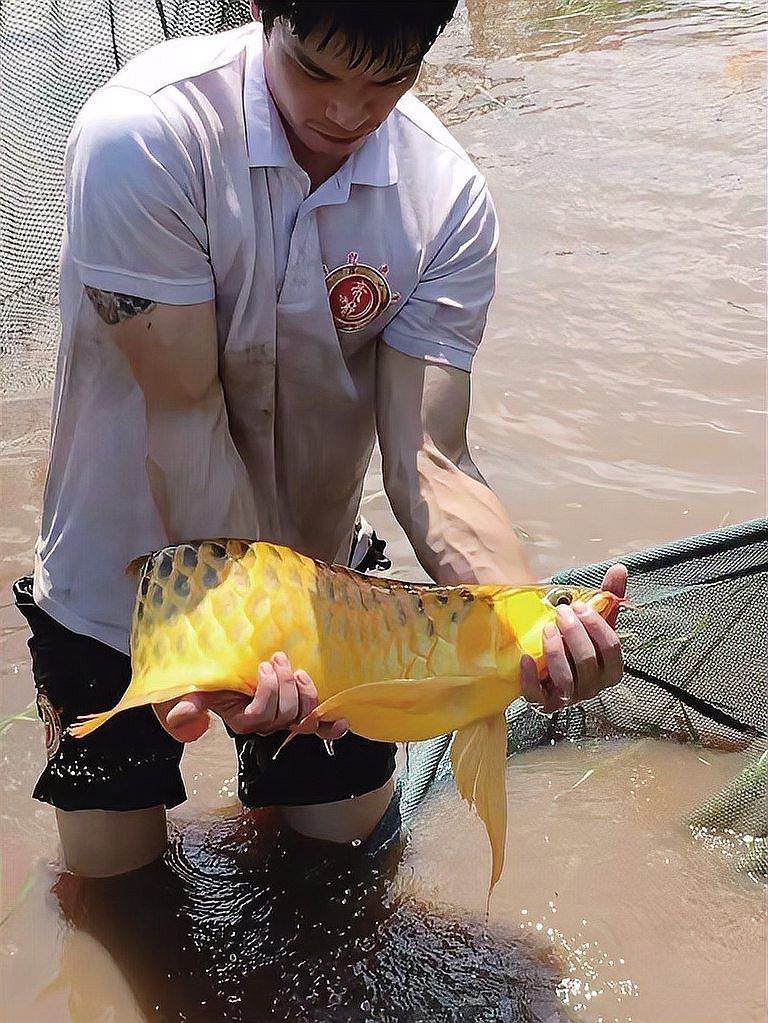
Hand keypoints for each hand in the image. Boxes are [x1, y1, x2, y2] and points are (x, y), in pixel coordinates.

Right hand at [153, 651, 349, 743]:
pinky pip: (317, 726)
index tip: (263, 667)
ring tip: (295, 669)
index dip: (268, 691)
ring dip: (303, 689)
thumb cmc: (210, 684)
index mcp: (243, 722)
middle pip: (286, 714)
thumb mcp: (194, 691)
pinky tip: (342, 721)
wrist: (222, 679)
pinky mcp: (297, 711)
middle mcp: (266, 725)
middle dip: (285, 683)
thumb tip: (180, 716)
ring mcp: (284, 719)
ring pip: (303, 715)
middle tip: (278, 660)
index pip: (261, 715)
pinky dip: (330, 726)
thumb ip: (188, 704)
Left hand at [520, 563, 626, 713]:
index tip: (581, 606)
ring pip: (567, 680)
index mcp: (610, 668)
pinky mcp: (543, 704)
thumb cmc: (575, 645)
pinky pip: (538, 697)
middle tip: (562, 612)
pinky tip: (526, 658)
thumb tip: (619, 568)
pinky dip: (531, 678)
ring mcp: (568, 698)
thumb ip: (607, 598)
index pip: (612, 648)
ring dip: (557, 652)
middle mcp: (593, 686)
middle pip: (588, 661)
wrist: (548, 672)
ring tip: (547, 629)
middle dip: (575, 634)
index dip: (597, 626)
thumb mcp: (592, 623)